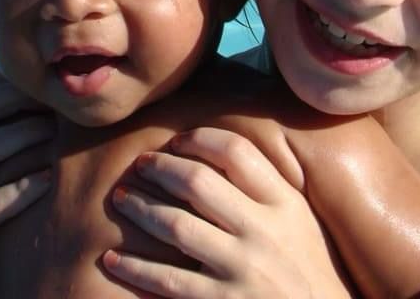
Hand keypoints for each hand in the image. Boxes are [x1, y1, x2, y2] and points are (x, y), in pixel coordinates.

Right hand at [0, 70, 56, 298]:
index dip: (17, 80)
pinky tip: (49, 180)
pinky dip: (23, 188)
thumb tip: (56, 91)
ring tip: (57, 132)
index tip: (56, 77)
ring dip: (25, 134)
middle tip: (60, 100)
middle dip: (22, 97)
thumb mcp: (4, 166)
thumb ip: (19, 129)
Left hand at [103, 127, 353, 298]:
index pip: (237, 152)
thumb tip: (217, 148)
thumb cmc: (305, 267)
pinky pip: (168, 280)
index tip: (176, 141)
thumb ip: (268, 186)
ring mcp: (242, 269)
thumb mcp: (300, 221)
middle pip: (198, 182)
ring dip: (140, 209)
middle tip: (140, 164)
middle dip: (160, 168)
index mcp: (284, 204)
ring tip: (121, 198)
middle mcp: (263, 231)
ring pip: (176, 226)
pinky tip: (114, 257)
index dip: (199, 140)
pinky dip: (136, 267)